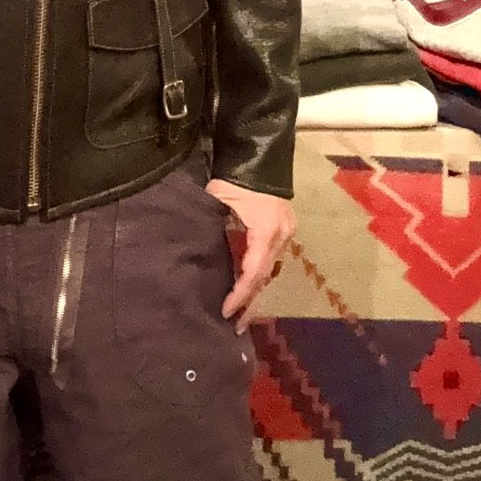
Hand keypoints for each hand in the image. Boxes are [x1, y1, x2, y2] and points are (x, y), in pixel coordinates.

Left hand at [205, 178, 295, 333]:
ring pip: (269, 268)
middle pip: (265, 275)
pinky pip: (270, 258)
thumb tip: (195, 256)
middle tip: (235, 326)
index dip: (240, 294)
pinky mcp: (283, 229)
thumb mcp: (219, 202)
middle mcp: (281, 235)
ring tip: (241, 313)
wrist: (257, 154)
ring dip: (255, 289)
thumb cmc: (233, 178)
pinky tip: (247, 287)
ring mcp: (285, 232)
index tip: (225, 312)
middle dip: (250, 301)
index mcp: (266, 230)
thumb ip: (212, 229)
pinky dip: (258, 273)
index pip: (253, 271)